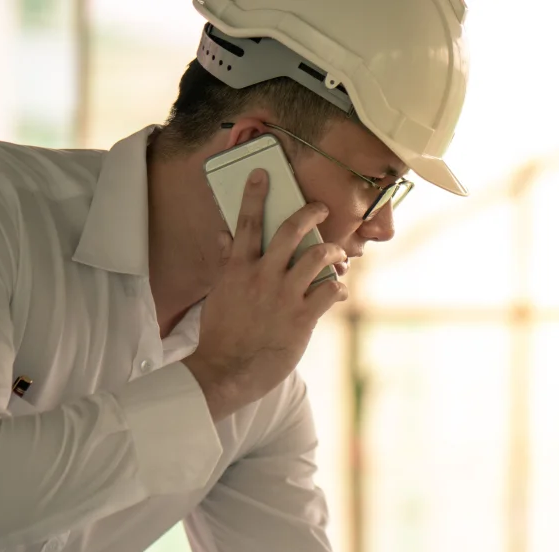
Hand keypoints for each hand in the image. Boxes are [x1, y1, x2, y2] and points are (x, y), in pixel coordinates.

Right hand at [183, 168, 349, 419]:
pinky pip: (330, 292)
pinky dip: (338, 287)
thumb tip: (224, 235)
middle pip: (290, 232)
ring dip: (332, 251)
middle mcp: (262, 276)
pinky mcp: (302, 318)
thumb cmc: (221, 333)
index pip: (247, 223)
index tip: (263, 173)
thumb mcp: (219, 293)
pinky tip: (338, 291)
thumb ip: (227, 262)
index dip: (255, 195)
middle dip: (310, 213)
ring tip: (338, 252)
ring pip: (317, 258)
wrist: (226, 370)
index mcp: (238, 268)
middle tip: (321, 208)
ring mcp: (284, 296)